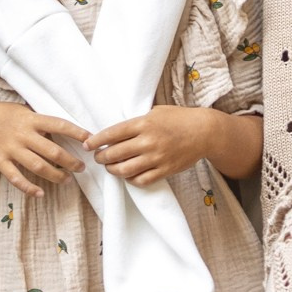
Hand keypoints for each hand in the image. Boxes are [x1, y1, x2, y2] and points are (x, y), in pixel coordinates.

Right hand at [0, 99, 90, 193]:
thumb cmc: (0, 114)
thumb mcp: (21, 110)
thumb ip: (39, 119)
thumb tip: (62, 128)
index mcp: (30, 118)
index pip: (59, 124)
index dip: (77, 132)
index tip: (91, 140)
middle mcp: (22, 134)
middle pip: (52, 151)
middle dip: (70, 161)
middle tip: (82, 167)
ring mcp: (10, 148)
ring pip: (38, 166)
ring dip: (56, 176)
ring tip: (67, 180)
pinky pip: (16, 178)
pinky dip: (29, 188)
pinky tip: (40, 194)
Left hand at [91, 106, 226, 183]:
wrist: (204, 132)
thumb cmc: (179, 118)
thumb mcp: (156, 112)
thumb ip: (137, 121)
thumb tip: (117, 132)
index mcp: (144, 123)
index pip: (113, 133)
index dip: (96, 140)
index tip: (87, 145)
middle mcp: (148, 141)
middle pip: (115, 154)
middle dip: (101, 157)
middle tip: (97, 157)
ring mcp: (157, 157)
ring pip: (126, 170)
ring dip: (113, 170)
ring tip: (110, 167)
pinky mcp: (165, 170)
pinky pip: (142, 180)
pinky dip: (131, 179)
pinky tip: (128, 175)